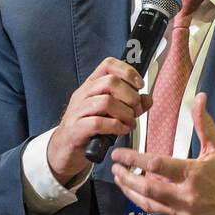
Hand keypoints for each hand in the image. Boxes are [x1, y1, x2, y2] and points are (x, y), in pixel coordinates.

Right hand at [48, 56, 151, 184]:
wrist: (66, 149)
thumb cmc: (90, 129)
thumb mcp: (113, 113)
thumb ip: (131, 105)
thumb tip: (148, 98)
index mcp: (92, 86)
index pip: (108, 64)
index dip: (127, 71)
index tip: (140, 85)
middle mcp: (83, 94)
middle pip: (110, 82)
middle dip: (130, 96)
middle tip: (136, 110)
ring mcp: (77, 111)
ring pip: (106, 101)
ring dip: (125, 113)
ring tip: (130, 123)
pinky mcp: (76, 128)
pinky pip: (98, 122)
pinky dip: (116, 126)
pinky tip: (121, 130)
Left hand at [110, 91, 214, 214]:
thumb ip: (203, 123)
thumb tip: (199, 99)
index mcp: (194, 174)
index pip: (155, 165)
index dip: (134, 158)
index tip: (120, 154)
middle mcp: (186, 196)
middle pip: (145, 188)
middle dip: (125, 178)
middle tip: (115, 168)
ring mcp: (185, 212)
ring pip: (148, 204)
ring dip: (131, 192)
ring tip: (121, 181)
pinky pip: (162, 213)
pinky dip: (150, 202)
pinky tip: (142, 193)